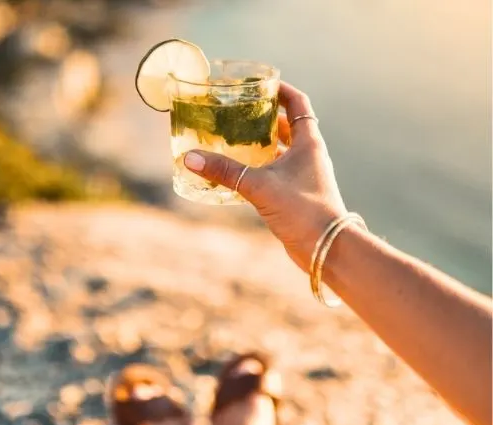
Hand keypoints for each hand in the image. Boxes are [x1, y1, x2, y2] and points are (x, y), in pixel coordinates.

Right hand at [183, 82, 347, 271]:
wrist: (326, 248)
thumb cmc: (301, 210)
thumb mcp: (259, 186)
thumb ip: (224, 171)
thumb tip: (190, 158)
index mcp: (308, 142)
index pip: (297, 103)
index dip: (281, 90)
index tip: (261, 84)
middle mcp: (309, 155)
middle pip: (288, 126)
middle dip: (264, 119)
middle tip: (240, 114)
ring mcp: (304, 176)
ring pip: (281, 151)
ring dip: (262, 145)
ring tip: (235, 140)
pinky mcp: (296, 195)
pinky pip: (277, 173)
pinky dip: (260, 168)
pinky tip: (240, 174)